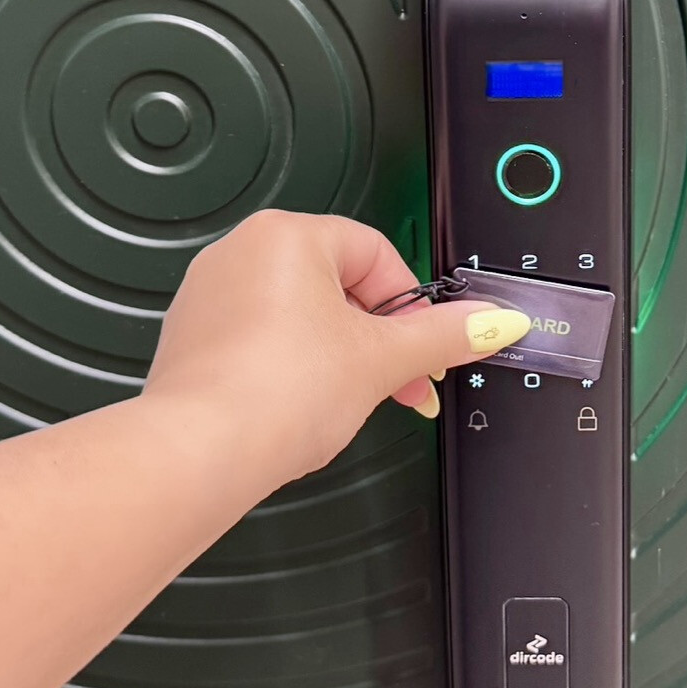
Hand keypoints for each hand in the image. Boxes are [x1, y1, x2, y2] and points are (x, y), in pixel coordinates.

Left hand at [142, 211, 530, 491]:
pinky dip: (288, 370)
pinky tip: (299, 408)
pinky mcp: (192, 340)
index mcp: (287, 236)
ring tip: (344, 401)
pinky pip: (259, 342)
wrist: (201, 452)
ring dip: (334, 356)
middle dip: (375, 340)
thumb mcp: (382, 360)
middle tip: (397, 383)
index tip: (423, 347)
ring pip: (298, 316)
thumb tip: (493, 321)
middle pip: (338, 284)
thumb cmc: (275, 392)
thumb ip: (442, 336)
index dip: (409, 306)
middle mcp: (241, 253)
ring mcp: (210, 296)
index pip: (375, 252)